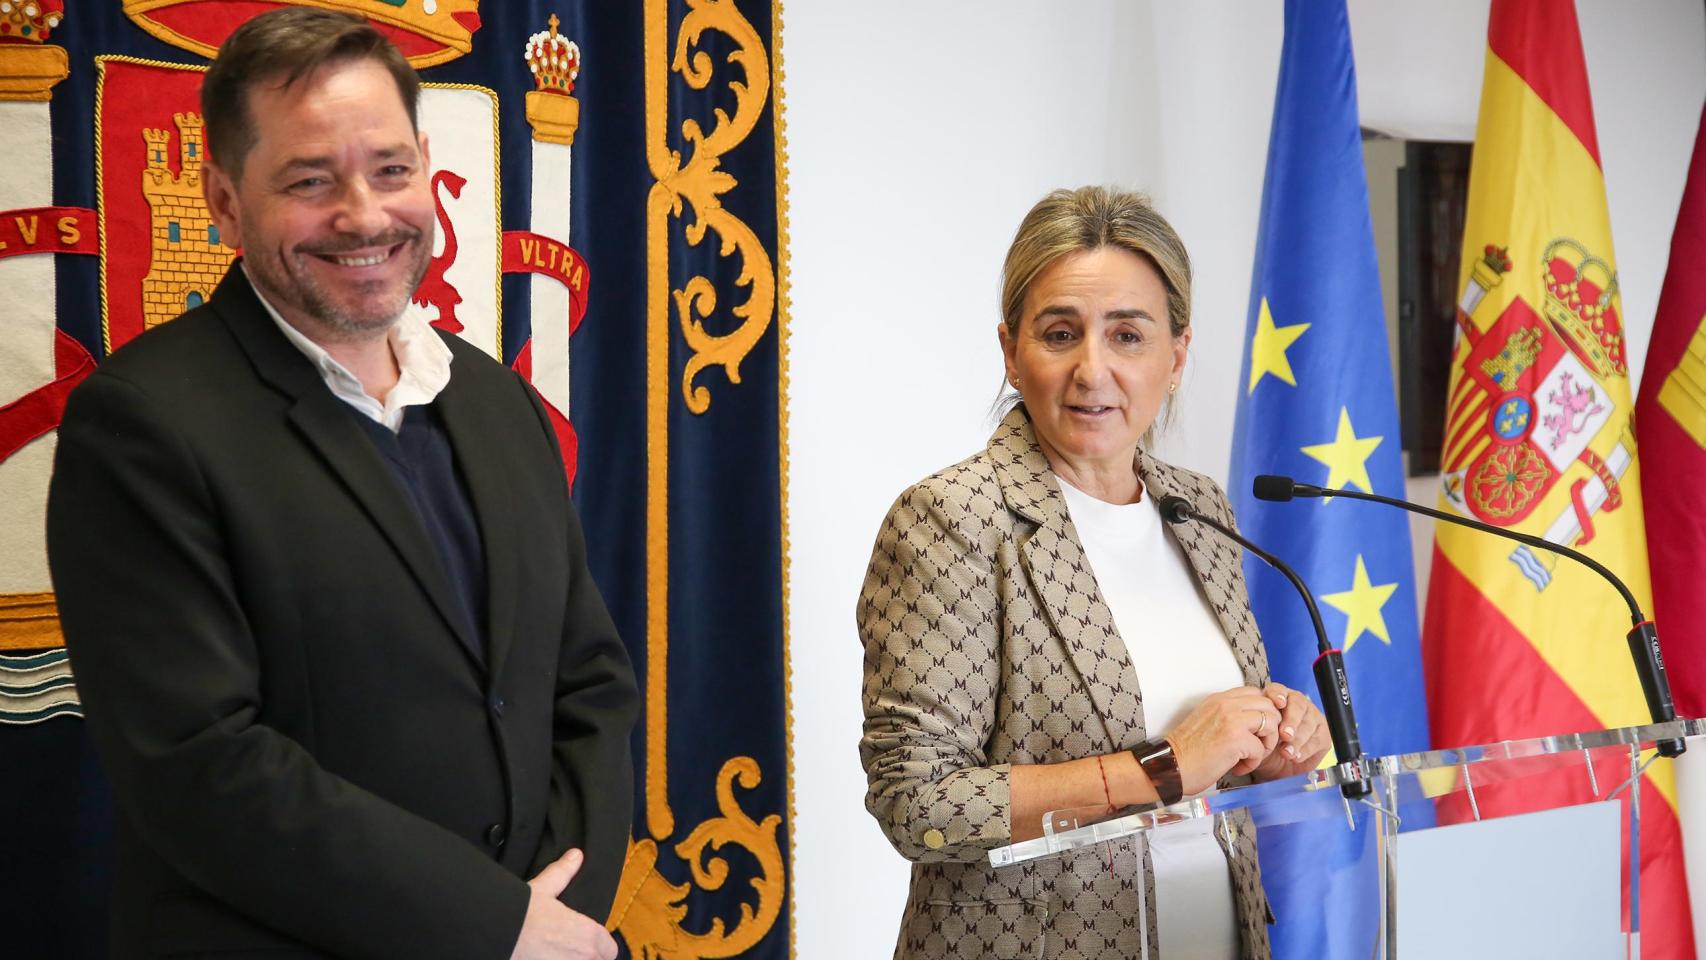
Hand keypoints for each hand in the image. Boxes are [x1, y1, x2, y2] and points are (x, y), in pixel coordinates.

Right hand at [511, 849, 617, 959]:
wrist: (495, 935)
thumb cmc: (521, 914)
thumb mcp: (544, 889)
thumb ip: (563, 873)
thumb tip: (575, 856)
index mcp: (589, 936)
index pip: (609, 950)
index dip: (599, 948)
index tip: (584, 945)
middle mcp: (584, 958)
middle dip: (583, 957)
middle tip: (564, 950)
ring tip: (551, 955)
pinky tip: (540, 959)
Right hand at [1164, 686, 1281, 795]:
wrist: (1170, 766)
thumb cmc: (1188, 751)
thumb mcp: (1208, 721)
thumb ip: (1229, 715)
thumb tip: (1255, 720)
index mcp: (1219, 699)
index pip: (1256, 693)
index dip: (1263, 712)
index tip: (1257, 730)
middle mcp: (1226, 704)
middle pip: (1269, 706)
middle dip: (1270, 729)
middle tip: (1256, 746)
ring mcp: (1232, 719)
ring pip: (1271, 724)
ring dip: (1265, 745)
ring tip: (1248, 756)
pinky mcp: (1236, 739)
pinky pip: (1261, 749)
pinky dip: (1253, 763)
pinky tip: (1237, 768)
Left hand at [1251, 683, 1332, 781]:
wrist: (1274, 764)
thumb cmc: (1264, 744)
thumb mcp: (1256, 735)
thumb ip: (1257, 725)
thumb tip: (1258, 724)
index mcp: (1277, 697)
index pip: (1278, 690)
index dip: (1278, 695)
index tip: (1277, 703)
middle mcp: (1296, 703)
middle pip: (1298, 705)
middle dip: (1291, 720)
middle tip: (1284, 735)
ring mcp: (1312, 717)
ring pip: (1309, 723)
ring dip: (1297, 740)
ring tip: (1286, 753)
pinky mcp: (1323, 733)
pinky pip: (1318, 739)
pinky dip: (1306, 749)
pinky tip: (1296, 756)